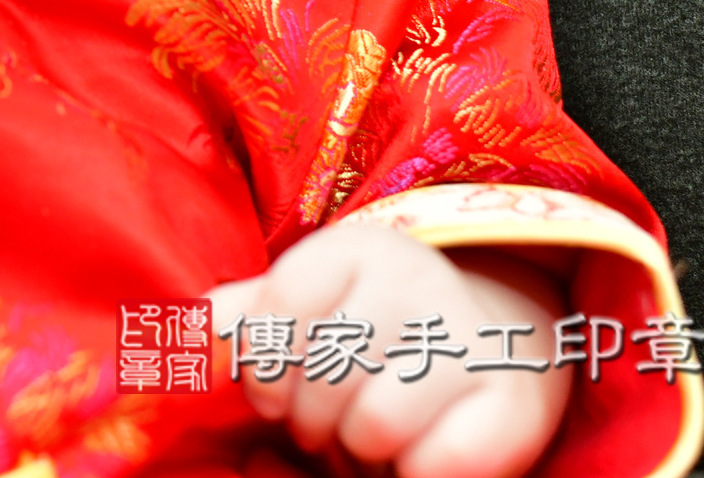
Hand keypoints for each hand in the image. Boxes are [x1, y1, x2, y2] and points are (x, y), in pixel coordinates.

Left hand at [208, 224, 570, 477]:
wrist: (494, 337)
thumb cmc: (370, 325)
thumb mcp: (306, 302)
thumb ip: (243, 313)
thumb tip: (188, 326)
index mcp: (356, 248)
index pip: (278, 309)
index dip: (261, 368)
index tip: (269, 395)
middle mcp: (419, 281)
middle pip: (323, 373)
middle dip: (307, 418)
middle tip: (321, 424)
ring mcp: (473, 340)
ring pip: (373, 424)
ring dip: (358, 448)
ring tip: (366, 436)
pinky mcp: (515, 404)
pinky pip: (434, 467)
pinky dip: (413, 473)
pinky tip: (415, 452)